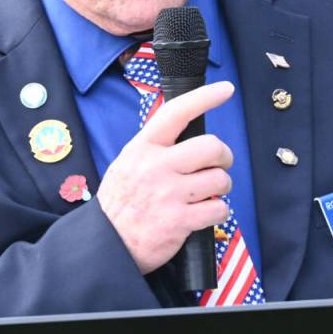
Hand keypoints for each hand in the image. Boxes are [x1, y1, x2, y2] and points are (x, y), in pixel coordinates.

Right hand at [98, 81, 234, 274]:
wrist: (107, 243)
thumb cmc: (121, 202)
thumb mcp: (127, 163)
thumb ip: (155, 147)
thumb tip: (187, 133)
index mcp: (142, 148)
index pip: (177, 113)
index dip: (204, 98)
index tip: (225, 89)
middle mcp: (156, 166)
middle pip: (211, 147)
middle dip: (224, 157)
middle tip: (219, 165)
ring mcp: (168, 194)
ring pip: (220, 179)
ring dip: (221, 187)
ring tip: (207, 193)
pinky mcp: (180, 221)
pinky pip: (219, 208)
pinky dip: (218, 211)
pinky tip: (205, 213)